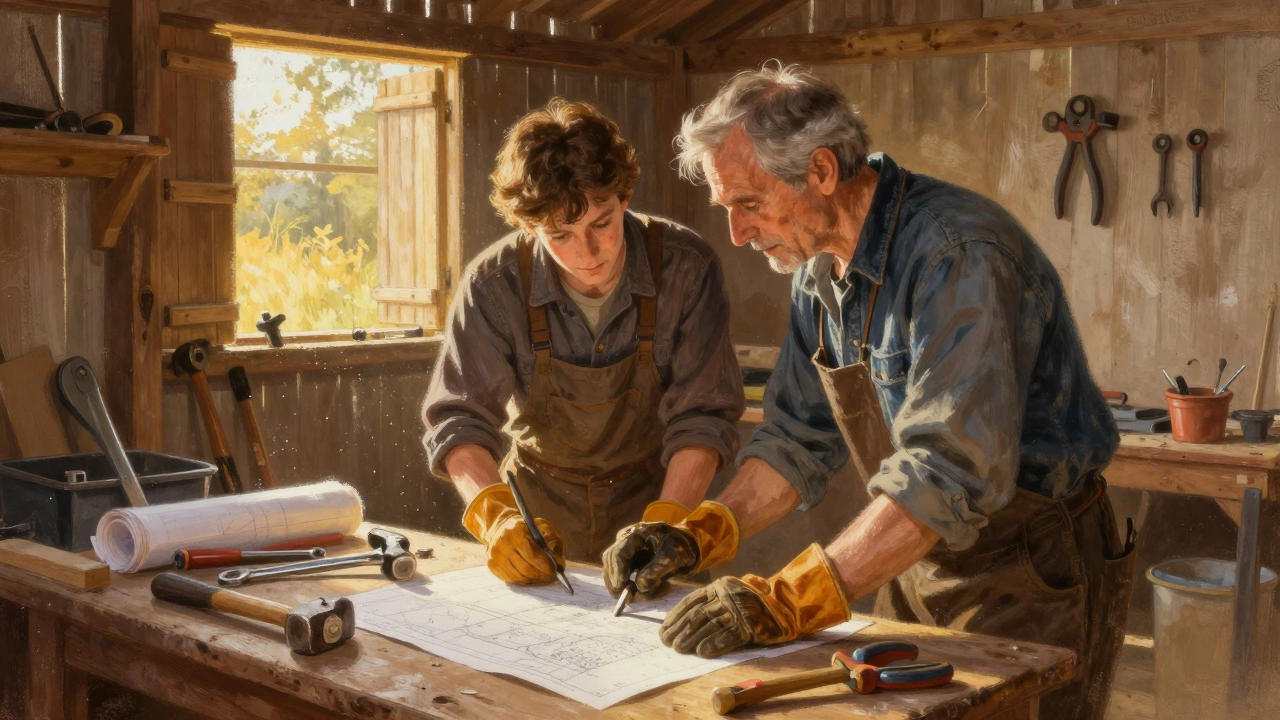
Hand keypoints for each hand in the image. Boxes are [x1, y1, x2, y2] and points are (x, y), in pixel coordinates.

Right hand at [462, 483, 565, 584]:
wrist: (501, 526)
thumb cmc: (526, 527)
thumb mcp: (542, 526)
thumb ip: (553, 541)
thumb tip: (559, 564)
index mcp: (516, 531)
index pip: (533, 554)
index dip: (545, 566)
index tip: (555, 572)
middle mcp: (503, 544)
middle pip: (525, 568)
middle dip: (541, 576)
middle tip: (552, 579)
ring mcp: (495, 556)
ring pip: (518, 576)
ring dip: (533, 581)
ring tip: (544, 580)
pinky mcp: (492, 565)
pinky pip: (510, 579)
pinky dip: (523, 581)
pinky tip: (532, 579)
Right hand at [602, 500, 741, 597]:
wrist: (685, 545)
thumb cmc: (680, 547)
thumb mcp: (673, 558)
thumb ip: (657, 570)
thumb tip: (639, 587)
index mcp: (637, 533)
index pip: (619, 552)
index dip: (618, 571)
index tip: (622, 587)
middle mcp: (626, 539)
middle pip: (611, 560)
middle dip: (617, 581)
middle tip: (628, 598)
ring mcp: (625, 549)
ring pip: (613, 569)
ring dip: (624, 585)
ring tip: (646, 594)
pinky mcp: (627, 559)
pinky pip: (621, 575)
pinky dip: (631, 586)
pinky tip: (648, 591)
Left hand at [659, 576, 785, 657]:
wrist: (787, 604)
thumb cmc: (754, 602)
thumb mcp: (731, 593)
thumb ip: (713, 601)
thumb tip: (684, 621)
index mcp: (721, 586)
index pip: (692, 601)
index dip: (676, 616)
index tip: (665, 629)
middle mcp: (728, 596)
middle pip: (698, 614)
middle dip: (680, 630)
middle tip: (668, 643)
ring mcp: (740, 610)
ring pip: (710, 626)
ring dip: (692, 639)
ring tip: (680, 649)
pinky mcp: (751, 626)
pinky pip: (730, 636)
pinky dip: (715, 644)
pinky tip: (703, 652)